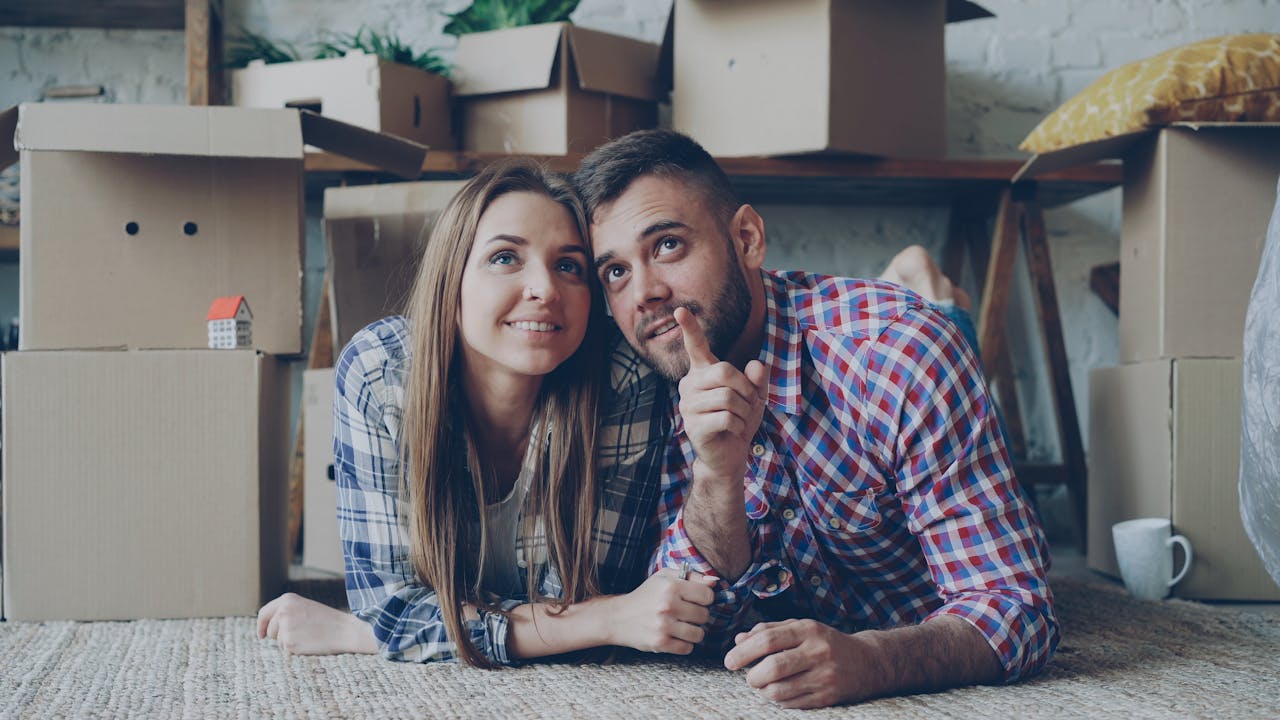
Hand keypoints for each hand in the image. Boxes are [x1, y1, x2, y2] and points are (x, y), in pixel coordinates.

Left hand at [257, 592, 378, 655]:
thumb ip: (286, 612)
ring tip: (308, 636)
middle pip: (270, 630)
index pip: (264, 613)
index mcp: (287, 599)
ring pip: (278, 641)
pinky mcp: (289, 642)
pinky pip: (286, 650)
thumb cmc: (326, 620)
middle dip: (279, 636)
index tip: (261, 635)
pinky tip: (309, 643)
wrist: (343, 630)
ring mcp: (285, 627)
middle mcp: (283, 611)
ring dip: (289, 642)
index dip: (261, 625)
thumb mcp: (304, 607)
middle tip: (300, 634)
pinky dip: (296, 650)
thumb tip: (267, 629)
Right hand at [606, 567, 718, 654]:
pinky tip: (675, 636)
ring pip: (699, 634)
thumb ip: (691, 575)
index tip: (696, 600)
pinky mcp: (660, 643)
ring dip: (694, 632)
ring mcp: (664, 625)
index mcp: (671, 586)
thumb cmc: (646, 595)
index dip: (704, 598)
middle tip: (686, 613)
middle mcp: (668, 605)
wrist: (618, 617)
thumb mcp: (664, 577)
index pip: (707, 595)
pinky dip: (684, 644)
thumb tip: (715, 581)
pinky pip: (688, 648)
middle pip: (704, 615)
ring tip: (682, 626)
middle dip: (698, 615)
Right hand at [675, 307, 767, 480]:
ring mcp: (688, 406)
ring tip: (739, 420)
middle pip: (725, 371)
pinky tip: (732, 431)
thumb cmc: (739, 421)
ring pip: (728, 397)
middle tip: (747, 404)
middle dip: (746, 389)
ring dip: (744, 411)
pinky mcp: (693, 426)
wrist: (729, 456)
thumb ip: (758, 379)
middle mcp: (690, 385)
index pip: (695, 346)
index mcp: (702, 373)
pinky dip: (739, 425)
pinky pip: (727, 417)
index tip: (680, 309)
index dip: (689, 328)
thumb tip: (757, 365)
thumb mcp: (755, 396)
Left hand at [724, 619, 883, 708]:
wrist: (868, 662)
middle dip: (751, 675)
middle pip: (773, 667)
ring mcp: (825, 676)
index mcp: (808, 629)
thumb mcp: (801, 628)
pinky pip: (792, 704)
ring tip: (764, 685)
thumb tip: (739, 640)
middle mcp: (818, 652)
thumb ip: (769, 630)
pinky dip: (779, 700)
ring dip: (763, 691)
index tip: (729, 661)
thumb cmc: (826, 642)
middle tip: (748, 677)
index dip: (743, 652)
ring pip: (780, 691)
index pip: (767, 639)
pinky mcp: (828, 697)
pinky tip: (780, 692)